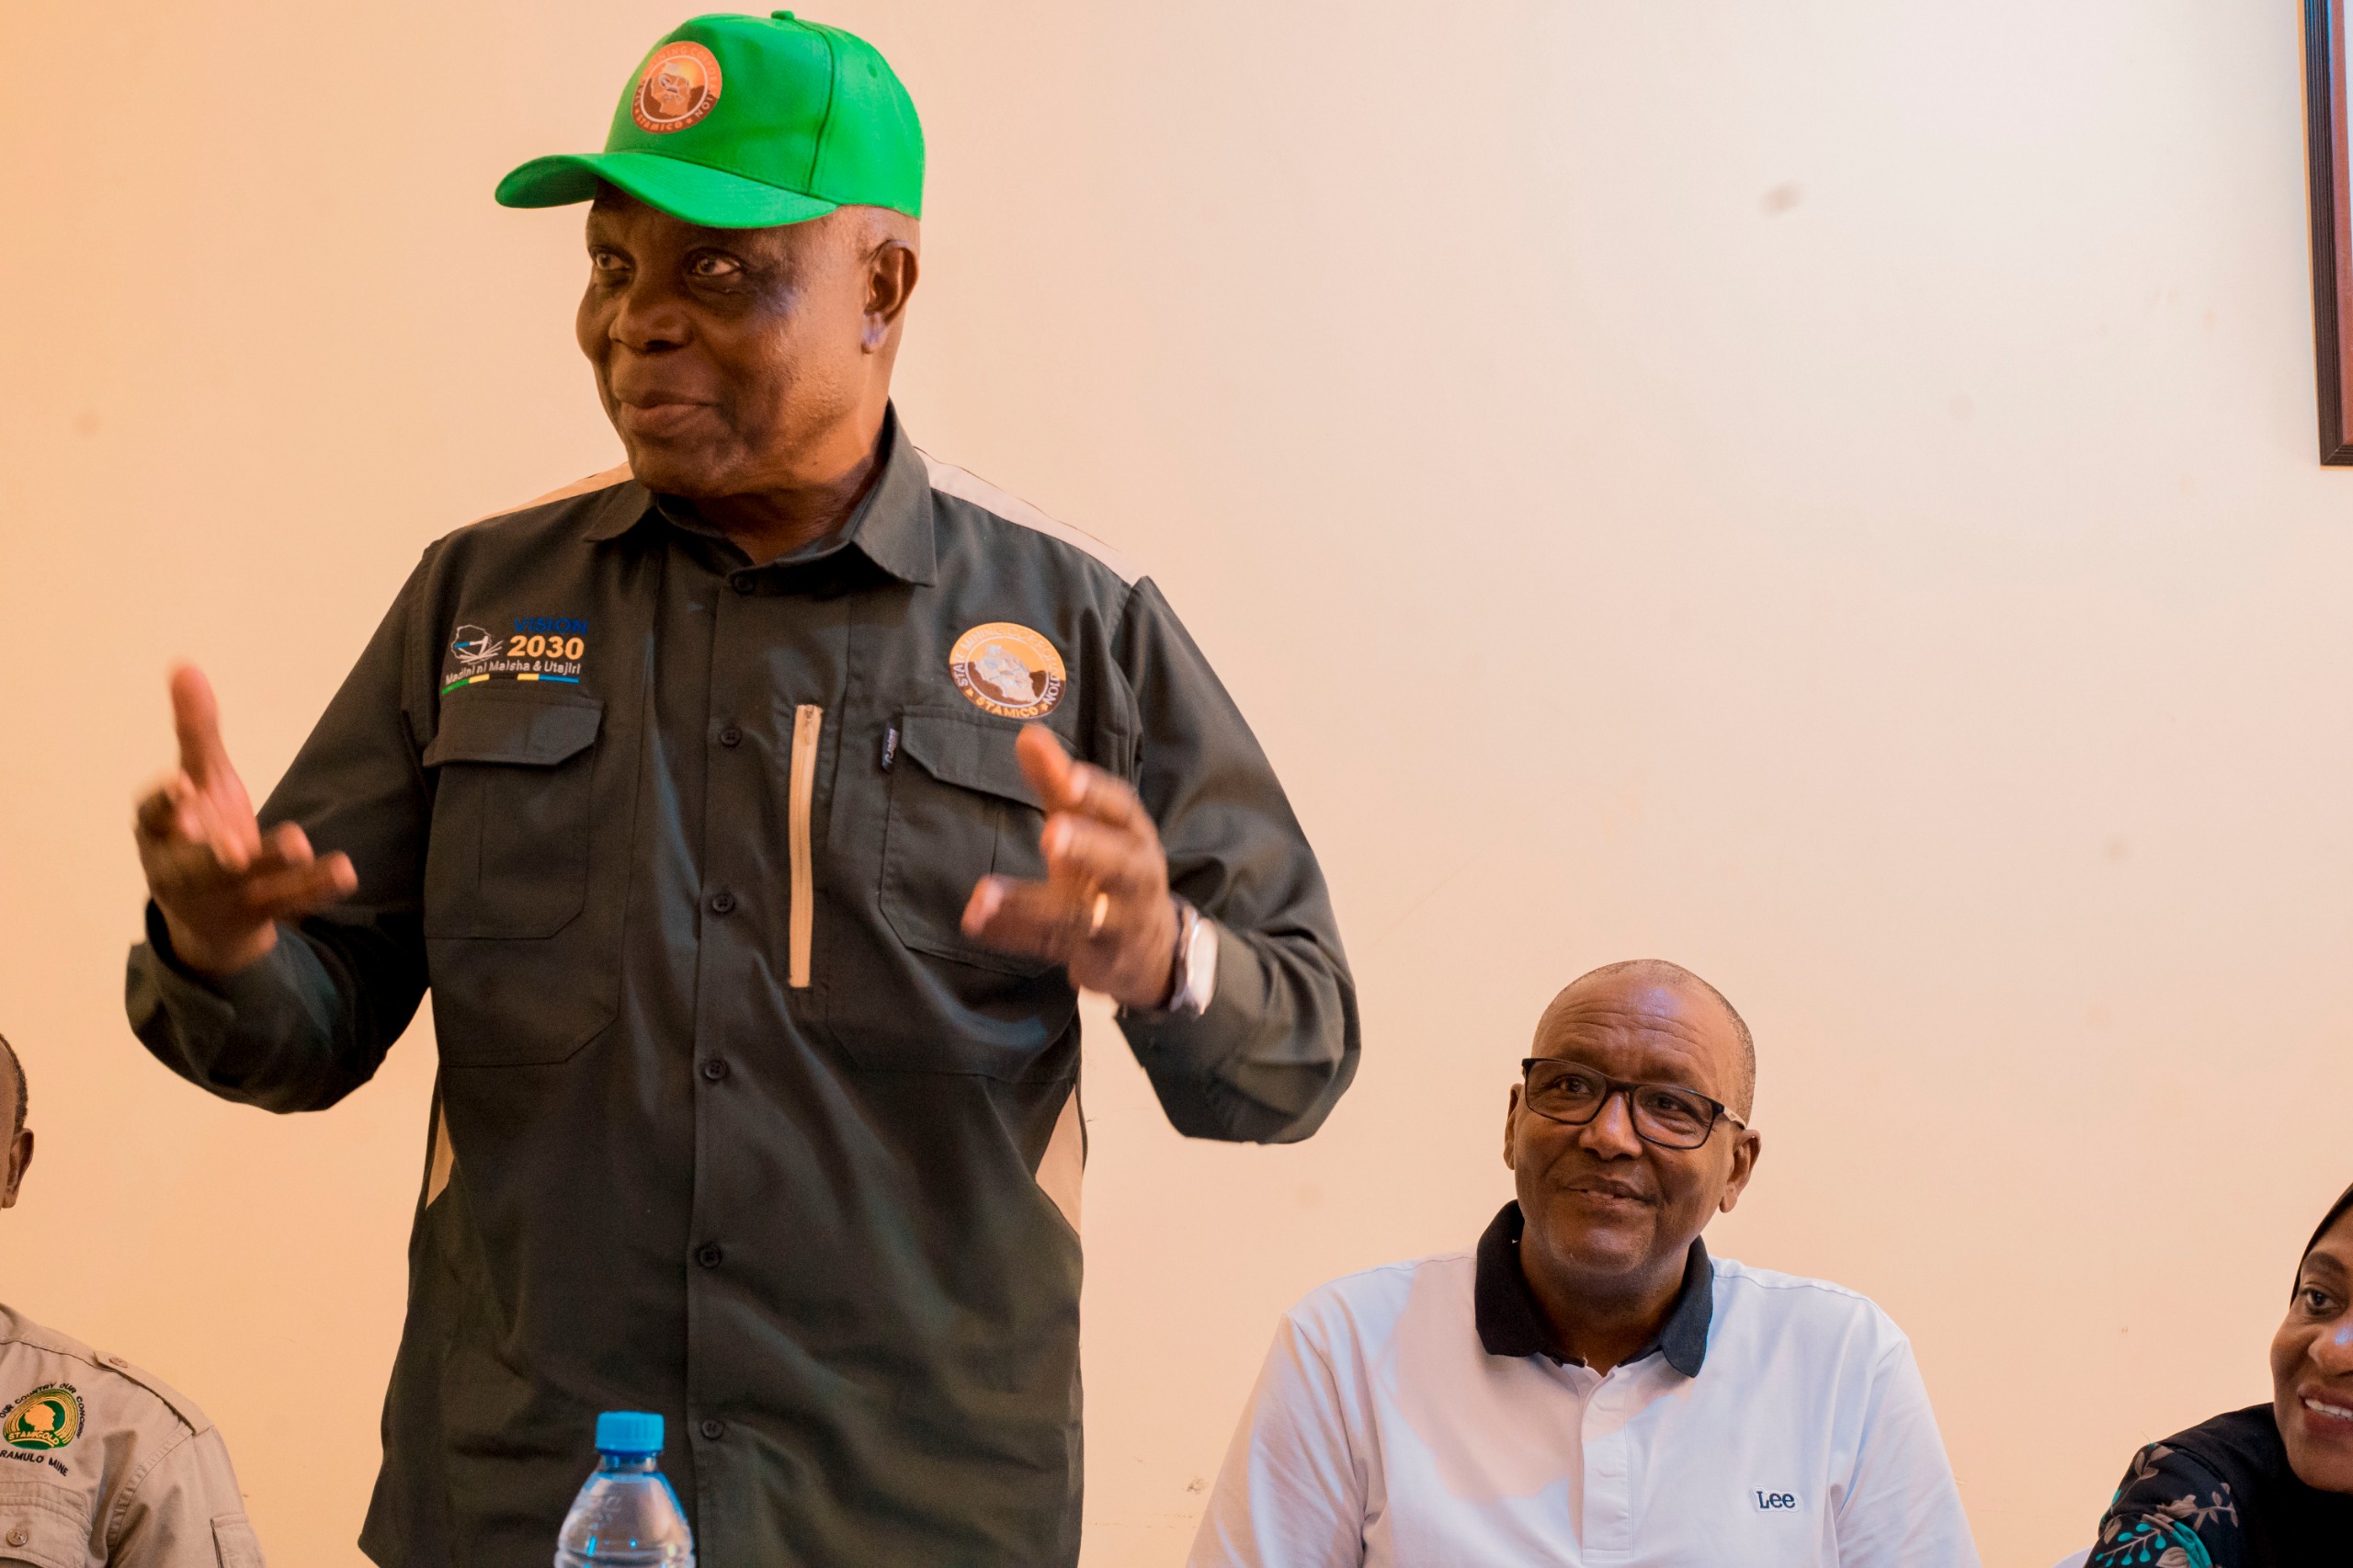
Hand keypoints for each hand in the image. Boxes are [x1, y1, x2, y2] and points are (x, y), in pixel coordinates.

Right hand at [132, 665, 355, 976]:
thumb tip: (185, 664)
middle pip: (199, 866)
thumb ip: (196, 731)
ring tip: (299, 844)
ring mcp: (228, 898)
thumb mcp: (200, 779)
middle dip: (213, 857)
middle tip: (232, 849)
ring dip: (275, 867)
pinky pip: (293, 903)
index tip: (183, 786)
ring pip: (252, 886)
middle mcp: (188, 871)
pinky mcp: (264, 914)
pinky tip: (346, 870)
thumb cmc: (199, 830)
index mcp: (161, 834)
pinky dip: (318, 888)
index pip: (156, 819)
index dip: (167, 804)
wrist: (208, 915)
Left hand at [961, 725, 1178, 1009]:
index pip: (1122, 810)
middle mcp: (1135, 878)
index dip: (1097, 794)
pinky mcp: (1096, 957)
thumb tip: (1026, 733)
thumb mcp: (1093, 826)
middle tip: (1052, 834)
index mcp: (1133, 836)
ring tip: (983, 896)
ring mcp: (1119, 923)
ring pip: (1080, 916)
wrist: (1150, 950)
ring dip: (1030, 906)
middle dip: (1088, 848)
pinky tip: (975, 922)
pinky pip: (1052, 945)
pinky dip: (1013, 935)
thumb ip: (1058, 783)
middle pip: (1120, 863)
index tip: (1069, 778)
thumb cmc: (1112, 871)